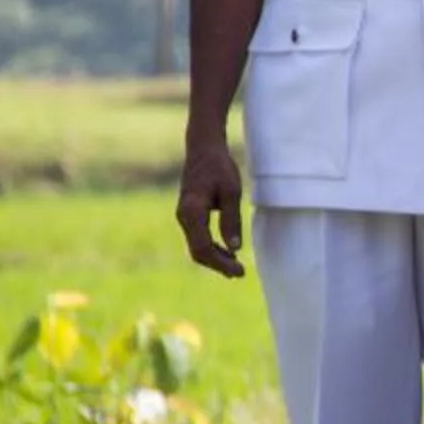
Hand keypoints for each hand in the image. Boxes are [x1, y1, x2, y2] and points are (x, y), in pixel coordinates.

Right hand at [177, 139, 246, 277]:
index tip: (240, 271)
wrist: (203, 150)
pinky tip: (228, 251)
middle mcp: (183, 217)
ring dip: (215, 258)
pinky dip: (211, 247)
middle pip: (198, 252)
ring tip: (236, 266)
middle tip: (240, 273)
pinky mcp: (189, 214)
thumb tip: (235, 248)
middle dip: (218, 265)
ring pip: (196, 246)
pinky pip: (197, 237)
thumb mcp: (232, 192)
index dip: (221, 264)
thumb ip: (231, 220)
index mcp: (192, 212)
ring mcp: (184, 216)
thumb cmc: (219, 168)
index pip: (203, 248)